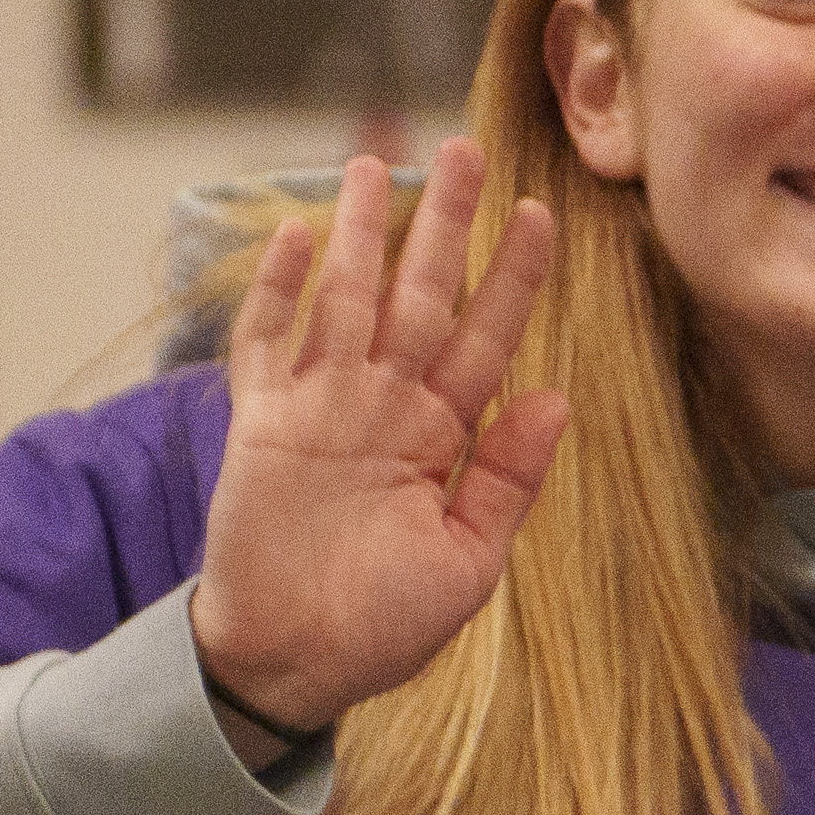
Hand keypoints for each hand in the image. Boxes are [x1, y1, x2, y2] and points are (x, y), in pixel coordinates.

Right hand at [185, 141, 569, 741]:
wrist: (292, 663)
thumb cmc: (384, 626)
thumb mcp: (469, 561)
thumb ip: (507, 479)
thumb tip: (555, 397)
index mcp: (441, 439)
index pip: (486, 340)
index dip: (512, 279)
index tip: (540, 217)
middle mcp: (384, 408)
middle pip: (420, 297)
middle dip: (444, 227)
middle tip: (467, 150)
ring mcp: (319, 409)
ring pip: (345, 300)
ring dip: (361, 235)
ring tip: (378, 166)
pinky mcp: (260, 423)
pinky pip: (265, 343)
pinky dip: (275, 292)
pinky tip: (293, 235)